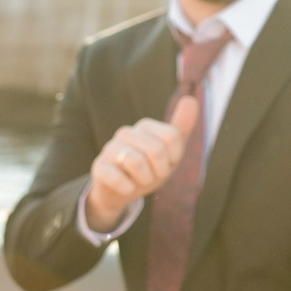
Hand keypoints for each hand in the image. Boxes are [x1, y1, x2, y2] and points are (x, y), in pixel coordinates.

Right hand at [82, 98, 198, 233]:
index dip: (174, 157)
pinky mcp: (99, 167)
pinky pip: (118, 179)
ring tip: (139, 180)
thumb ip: (181, 127)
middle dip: (160, 171)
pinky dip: (128, 188)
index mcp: (145, 126)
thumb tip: (191, 100)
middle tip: (152, 175)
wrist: (121, 191)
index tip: (165, 163)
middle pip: (156, 150)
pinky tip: (127, 187)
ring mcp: (110, 149)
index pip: (172, 137)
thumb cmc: (149, 168)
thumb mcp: (170, 150)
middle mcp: (126, 132)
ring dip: (144, 180)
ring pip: (136, 162)